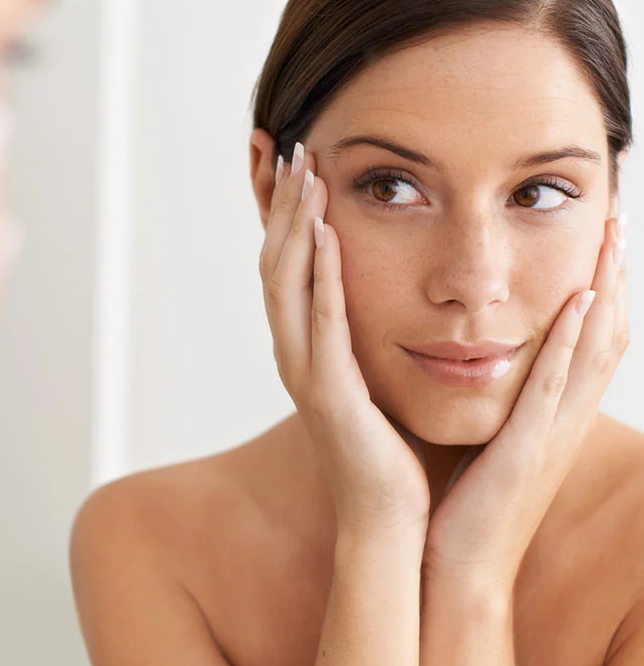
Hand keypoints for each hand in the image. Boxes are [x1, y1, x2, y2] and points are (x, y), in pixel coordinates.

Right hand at [259, 142, 430, 543]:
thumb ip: (364, 335)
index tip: (293, 163)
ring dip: (293, 225)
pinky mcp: (329, 393)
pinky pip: (321, 322)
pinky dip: (318, 275)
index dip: (282, 214)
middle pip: (275, 262)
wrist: (390, 518)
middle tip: (290, 147)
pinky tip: (324, 233)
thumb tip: (380, 294)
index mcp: (306, 348)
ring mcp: (305, 372)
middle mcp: (294, 353)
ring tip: (306, 173)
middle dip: (281, 204)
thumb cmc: (388, 450)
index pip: (285, 265)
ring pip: (286, 284)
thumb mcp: (373, 377)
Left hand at [423, 213, 627, 592]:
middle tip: (620, 219)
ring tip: (612, 240)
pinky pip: (554, 387)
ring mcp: (554, 436)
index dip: (603, 287)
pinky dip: (570, 343)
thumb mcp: (493, 442)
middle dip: (615, 275)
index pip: (590, 341)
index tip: (602, 236)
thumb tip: (487, 360)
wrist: (459, 567)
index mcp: (555, 416)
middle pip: (607, 336)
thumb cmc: (468, 505)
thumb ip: (503, 402)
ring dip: (606, 292)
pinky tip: (579, 304)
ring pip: (593, 352)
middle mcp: (566, 420)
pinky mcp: (528, 451)